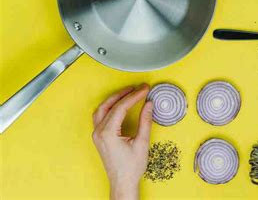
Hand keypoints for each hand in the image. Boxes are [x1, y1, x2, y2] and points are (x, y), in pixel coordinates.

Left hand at [92, 84, 152, 199]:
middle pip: (109, 105)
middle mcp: (99, 132)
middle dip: (123, 94)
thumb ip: (145, 121)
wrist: (122, 182)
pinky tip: (119, 105)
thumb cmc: (131, 167)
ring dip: (114, 99)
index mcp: (108, 133)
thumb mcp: (142, 143)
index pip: (121, 107)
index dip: (134, 96)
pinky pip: (101, 116)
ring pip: (102, 109)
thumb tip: (148, 105)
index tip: (144, 89)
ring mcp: (97, 135)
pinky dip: (110, 107)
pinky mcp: (99, 137)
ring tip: (128, 93)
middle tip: (137, 88)